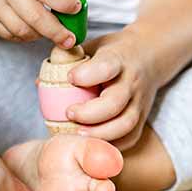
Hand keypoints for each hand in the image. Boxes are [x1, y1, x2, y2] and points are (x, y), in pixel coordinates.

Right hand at [0, 0, 81, 47]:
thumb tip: (77, 2)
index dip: (65, 4)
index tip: (76, 10)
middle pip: (35, 17)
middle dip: (57, 32)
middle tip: (69, 39)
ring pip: (23, 31)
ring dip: (41, 35)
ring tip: (49, 30)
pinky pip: (11, 36)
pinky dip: (26, 37)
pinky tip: (31, 29)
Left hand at [64, 28, 161, 149]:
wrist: (151, 56)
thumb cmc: (114, 52)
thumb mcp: (93, 46)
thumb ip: (69, 62)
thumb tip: (40, 84)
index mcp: (119, 59)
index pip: (106, 67)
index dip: (87, 75)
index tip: (69, 78)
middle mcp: (132, 82)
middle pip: (115, 102)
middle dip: (89, 113)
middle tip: (68, 114)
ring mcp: (140, 102)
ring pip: (126, 124)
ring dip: (100, 134)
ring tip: (78, 134)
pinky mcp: (143, 118)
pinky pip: (130, 137)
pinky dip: (112, 144)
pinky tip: (94, 143)